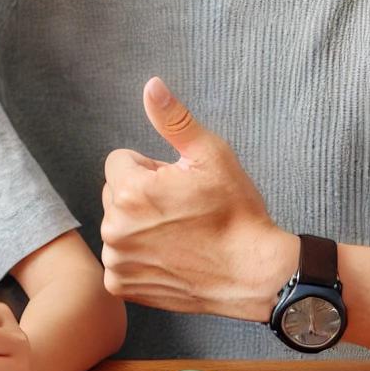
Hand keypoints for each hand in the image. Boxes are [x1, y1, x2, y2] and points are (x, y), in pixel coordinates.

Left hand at [99, 78, 298, 321]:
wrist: (254, 274)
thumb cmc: (236, 213)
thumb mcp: (211, 155)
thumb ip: (173, 119)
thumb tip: (151, 85)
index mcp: (129, 191)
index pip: (120, 161)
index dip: (150, 168)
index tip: (178, 184)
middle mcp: (114, 227)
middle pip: (115, 193)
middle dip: (141, 196)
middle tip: (182, 210)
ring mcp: (116, 260)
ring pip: (118, 226)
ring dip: (139, 227)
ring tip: (179, 236)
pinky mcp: (122, 285)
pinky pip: (120, 259)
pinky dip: (140, 258)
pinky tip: (170, 259)